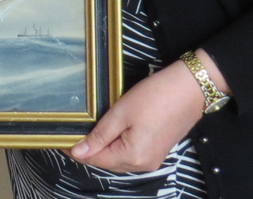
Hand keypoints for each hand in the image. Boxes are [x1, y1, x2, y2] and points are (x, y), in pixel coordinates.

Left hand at [63, 59, 204, 172]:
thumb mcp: (122, 112)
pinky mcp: (157, 151)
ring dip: (103, 147)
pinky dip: (117, 145)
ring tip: (89, 129)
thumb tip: (79, 152)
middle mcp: (143, 164)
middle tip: (73, 130)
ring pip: (118, 159)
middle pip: (106, 162)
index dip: (76, 150)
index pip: (95, 160)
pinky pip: (130, 153)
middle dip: (89, 149)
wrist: (190, 89)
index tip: (62, 137)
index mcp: (132, 156)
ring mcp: (152, 159)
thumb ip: (99, 135)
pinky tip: (110, 131)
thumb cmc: (157, 96)